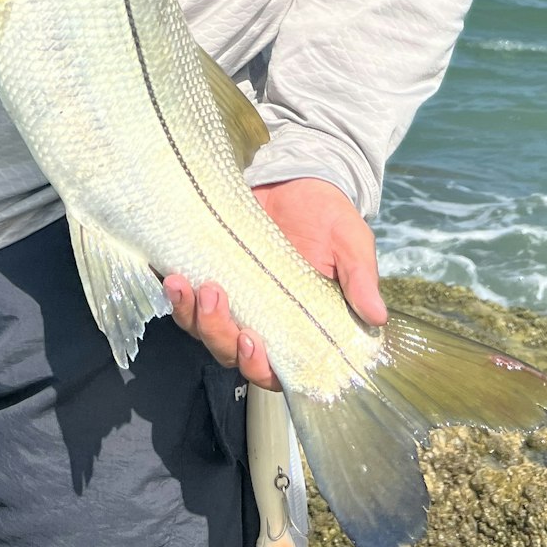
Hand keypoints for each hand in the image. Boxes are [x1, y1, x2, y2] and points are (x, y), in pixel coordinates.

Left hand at [163, 178, 385, 390]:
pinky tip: (169, 276)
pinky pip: (183, 299)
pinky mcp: (207, 273)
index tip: (251, 340)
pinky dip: (174, 295)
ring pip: (201, 331)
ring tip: (184, 283)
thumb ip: (360, 278)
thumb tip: (377, 316)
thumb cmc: (329, 215)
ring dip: (190, 315)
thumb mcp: (351, 242)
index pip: (275, 370)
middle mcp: (261, 322)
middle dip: (217, 333)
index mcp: (298, 329)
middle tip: (214, 293)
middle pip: (229, 354)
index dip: (259, 366)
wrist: (298, 176)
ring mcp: (232, 300)